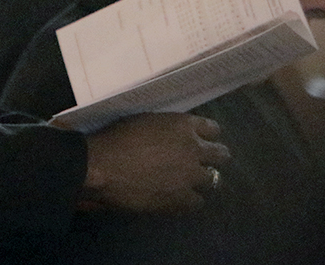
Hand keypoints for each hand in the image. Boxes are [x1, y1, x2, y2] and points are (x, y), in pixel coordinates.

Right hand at [82, 113, 229, 212]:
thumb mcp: (143, 122)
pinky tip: (174, 197)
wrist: (102, 167)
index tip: (199, 140)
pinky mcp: (182, 200)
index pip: (212, 129)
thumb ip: (165, 130)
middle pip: (221, 155)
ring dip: (199, 180)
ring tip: (184, 182)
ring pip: (212, 180)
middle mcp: (194, 150)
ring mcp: (191, 177)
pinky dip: (188, 199)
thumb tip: (171, 138)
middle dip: (213, 157)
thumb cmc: (115, 138)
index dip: (206, 135)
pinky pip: (197, 202)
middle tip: (199, 162)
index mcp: (183, 126)